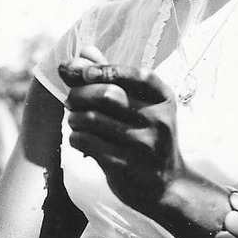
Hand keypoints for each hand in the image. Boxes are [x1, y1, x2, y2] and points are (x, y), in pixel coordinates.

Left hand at [60, 59, 186, 216]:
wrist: (166, 186)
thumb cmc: (148, 137)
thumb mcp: (142, 105)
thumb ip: (113, 76)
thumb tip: (84, 51)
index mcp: (164, 99)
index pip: (134, 75)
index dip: (103, 69)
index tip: (81, 71)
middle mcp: (157, 120)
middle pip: (107, 95)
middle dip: (79, 93)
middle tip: (71, 99)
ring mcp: (142, 145)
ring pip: (91, 119)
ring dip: (73, 116)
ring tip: (74, 118)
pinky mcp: (125, 166)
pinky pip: (86, 142)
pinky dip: (75, 136)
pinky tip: (79, 137)